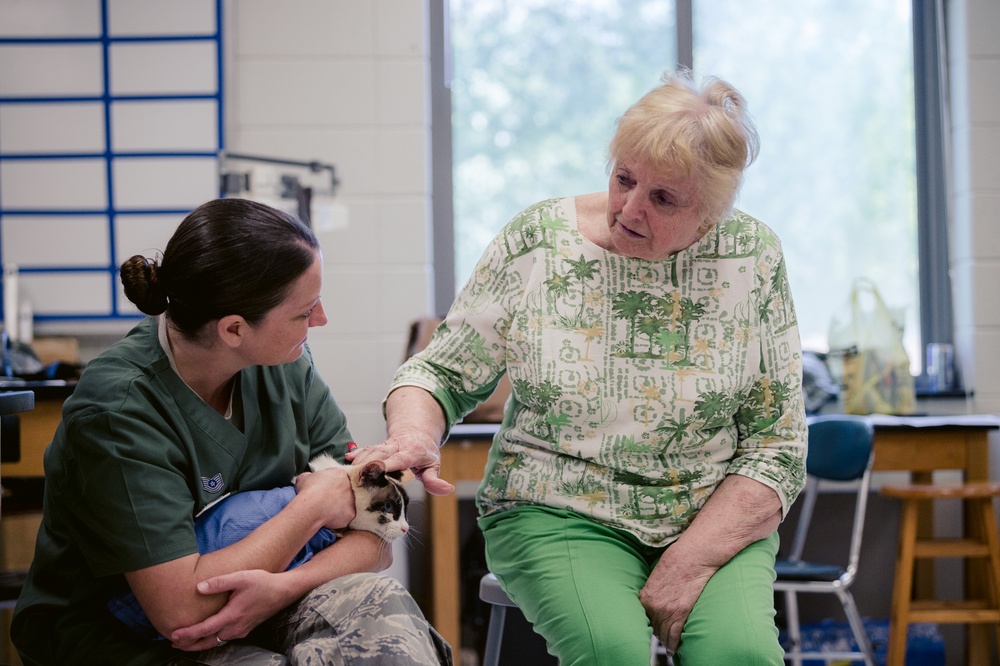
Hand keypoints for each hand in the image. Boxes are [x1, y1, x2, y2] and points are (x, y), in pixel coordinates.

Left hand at [169, 569, 295, 650]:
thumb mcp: (241, 577)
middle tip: (174, 642)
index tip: (173, 635)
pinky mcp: (246, 629)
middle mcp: (235, 627)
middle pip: (208, 642)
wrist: (283, 591)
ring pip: (216, 642)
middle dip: (190, 644)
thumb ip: (219, 583)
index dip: (188, 634)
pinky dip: (212, 640)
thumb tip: (199, 588)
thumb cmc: (263, 582)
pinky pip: (225, 638)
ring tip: (186, 642)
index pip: (205, 629)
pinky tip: (208, 635)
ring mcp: (241, 630)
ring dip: (200, 643)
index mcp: (232, 615)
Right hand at [294, 466, 355, 529]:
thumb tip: (309, 478)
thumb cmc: (307, 490)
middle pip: (345, 490)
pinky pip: (346, 516)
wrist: (311, 507)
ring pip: (347, 504)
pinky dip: (339, 519)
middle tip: (326, 501)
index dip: (331, 484)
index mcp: (340, 474)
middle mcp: (349, 486)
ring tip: (327, 511)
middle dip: (337, 495)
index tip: (324, 490)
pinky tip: (330, 519)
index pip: (339, 477)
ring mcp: (352, 500)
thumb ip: (310, 476)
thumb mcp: (304, 478)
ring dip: (339, 507)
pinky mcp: (351, 513)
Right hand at [348, 431, 454, 495]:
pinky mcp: (378, 446)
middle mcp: (397, 446)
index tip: (379, 470)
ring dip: (360, 460)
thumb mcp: (434, 465)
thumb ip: (435, 480)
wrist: (417, 433)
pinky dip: (356, 453)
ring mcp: (386, 445)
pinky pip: (366, 448)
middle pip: (381, 453)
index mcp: (412, 452)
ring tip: (348, 472)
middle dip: (369, 463)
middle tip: (357, 475)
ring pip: (372, 450)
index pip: (400, 458)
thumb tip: (448, 489)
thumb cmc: (425, 452)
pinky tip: (346, 459)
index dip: (389, 463)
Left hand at [639, 552, 715, 654]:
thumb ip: (652, 592)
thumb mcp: (656, 577)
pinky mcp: (681, 613)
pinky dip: (673, 645)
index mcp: (645, 597)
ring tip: (668, 644)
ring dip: (665, 640)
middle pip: (653, 627)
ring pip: (663, 634)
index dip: (648, 623)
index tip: (651, 627)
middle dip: (657, 632)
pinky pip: (674, 636)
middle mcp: (654, 606)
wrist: (692, 556)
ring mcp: (667, 611)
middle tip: (661, 636)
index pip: (643, 618)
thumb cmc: (676, 561)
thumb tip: (653, 601)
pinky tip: (673, 650)